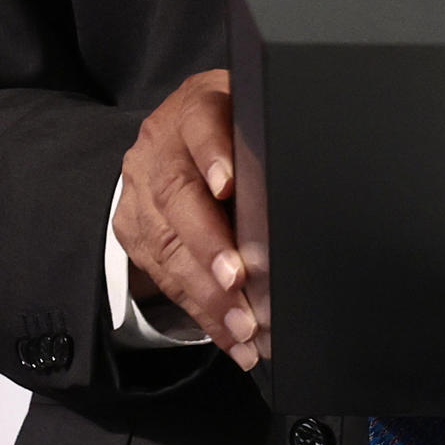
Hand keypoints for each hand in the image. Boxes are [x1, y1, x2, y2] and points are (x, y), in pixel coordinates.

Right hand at [113, 69, 259, 369]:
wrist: (173, 135)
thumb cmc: (227, 128)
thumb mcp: (247, 117)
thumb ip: (263, 143)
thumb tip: (312, 180)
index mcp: (195, 107)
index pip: (200, 124)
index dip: (212, 154)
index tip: (228, 185)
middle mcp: (160, 147)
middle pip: (177, 195)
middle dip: (208, 244)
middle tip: (238, 280)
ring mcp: (140, 189)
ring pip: (166, 244)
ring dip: (206, 294)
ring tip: (243, 326)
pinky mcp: (132, 229)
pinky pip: (164, 277)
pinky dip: (201, 313)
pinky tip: (231, 336)